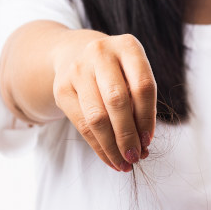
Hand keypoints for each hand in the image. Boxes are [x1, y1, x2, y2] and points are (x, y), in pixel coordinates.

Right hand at [52, 32, 156, 171]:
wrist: (76, 54)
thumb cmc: (115, 72)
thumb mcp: (133, 75)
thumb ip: (141, 103)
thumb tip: (142, 144)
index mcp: (127, 46)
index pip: (142, 86)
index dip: (147, 118)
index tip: (148, 141)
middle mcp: (100, 53)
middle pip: (117, 101)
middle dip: (128, 135)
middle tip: (135, 157)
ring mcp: (78, 69)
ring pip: (96, 117)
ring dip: (112, 145)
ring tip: (123, 163)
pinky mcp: (62, 88)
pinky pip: (81, 124)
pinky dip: (98, 146)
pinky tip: (109, 157)